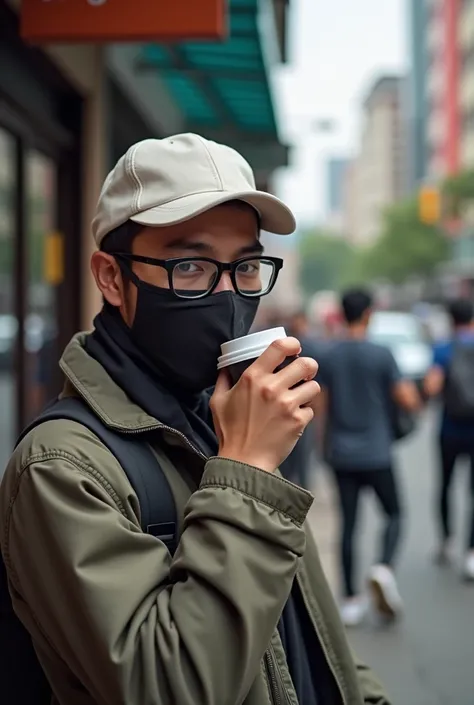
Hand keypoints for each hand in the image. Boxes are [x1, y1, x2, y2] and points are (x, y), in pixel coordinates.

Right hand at [210, 337, 319, 472]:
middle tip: (304, 373)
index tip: (295, 348)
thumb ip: (223, 380)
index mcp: (253, 377)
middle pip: (306, 363)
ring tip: (300, 397)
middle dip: (309, 367)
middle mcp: (272, 387)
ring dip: (308, 390)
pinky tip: (292, 420)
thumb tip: (226, 367)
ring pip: (313, 386)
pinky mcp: (298, 421)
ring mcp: (287, 404)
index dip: (293, 343)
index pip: (279, 347)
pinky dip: (304, 414)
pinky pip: (310, 409)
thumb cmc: (229, 432)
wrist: (243, 462)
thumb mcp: (218, 401)